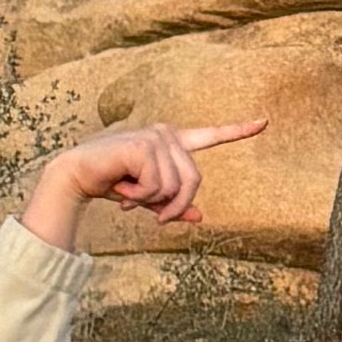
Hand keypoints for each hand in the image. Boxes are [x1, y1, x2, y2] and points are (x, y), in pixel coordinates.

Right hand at [22, 118, 263, 245]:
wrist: (76, 176)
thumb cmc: (112, 183)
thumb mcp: (148, 199)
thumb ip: (173, 204)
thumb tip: (200, 218)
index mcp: (172, 142)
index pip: (211, 135)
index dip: (238, 130)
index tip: (264, 122)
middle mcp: (166, 135)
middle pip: (194, 180)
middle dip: (176, 206)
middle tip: (156, 219)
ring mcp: (155, 137)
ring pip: (175, 186)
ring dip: (151, 201)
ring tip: (127, 195)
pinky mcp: (142, 146)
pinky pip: (156, 186)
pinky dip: (138, 197)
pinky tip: (121, 187)